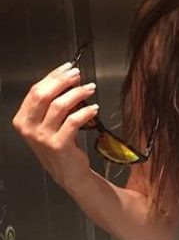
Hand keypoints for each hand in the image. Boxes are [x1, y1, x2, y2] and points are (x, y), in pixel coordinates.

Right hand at [12, 62, 99, 188]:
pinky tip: (95, 108)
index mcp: (22, 119)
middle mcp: (28, 128)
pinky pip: (73, 121)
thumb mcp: (49, 123)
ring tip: (91, 89)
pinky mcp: (58, 145)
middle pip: (44, 95)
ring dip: (78, 93)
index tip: (68, 67)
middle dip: (63, 81)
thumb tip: (70, 79)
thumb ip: (54, 103)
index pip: (35, 91)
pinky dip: (86, 112)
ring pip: (60, 106)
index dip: (53, 76)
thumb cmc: (60, 143)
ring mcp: (42, 137)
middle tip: (79, 75)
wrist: (67, 172)